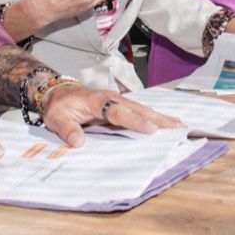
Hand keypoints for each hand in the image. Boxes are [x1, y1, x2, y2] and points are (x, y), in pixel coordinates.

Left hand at [40, 85, 180, 147]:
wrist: (57, 93)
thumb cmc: (59, 106)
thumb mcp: (56, 118)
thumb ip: (67, 130)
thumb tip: (78, 142)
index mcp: (97, 101)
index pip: (118, 112)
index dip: (134, 120)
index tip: (151, 128)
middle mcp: (111, 98)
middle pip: (137, 108)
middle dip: (157, 117)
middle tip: (177, 125)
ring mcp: (116, 101)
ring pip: (141, 109)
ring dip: (159, 116)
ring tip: (178, 124)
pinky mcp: (118, 105)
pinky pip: (137, 111)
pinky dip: (152, 116)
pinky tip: (164, 122)